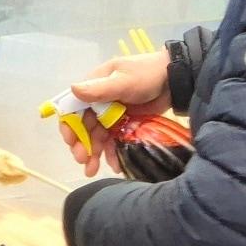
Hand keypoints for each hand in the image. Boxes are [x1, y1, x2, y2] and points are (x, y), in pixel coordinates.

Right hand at [60, 52, 172, 176]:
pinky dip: (112, 153)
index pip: (73, 109)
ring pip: (97, 137)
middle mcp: (98, 102)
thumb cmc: (147, 75)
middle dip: (81, 145)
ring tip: (92, 171)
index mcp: (93, 88)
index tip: (71, 143)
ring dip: (93, 154)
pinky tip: (114, 166)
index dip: (69, 127)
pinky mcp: (124, 124)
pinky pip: (113, 141)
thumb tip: (73, 89)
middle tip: (82, 161)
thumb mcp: (124, 81)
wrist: (175, 80)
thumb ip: (99, 89)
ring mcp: (111, 114)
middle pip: (84, 127)